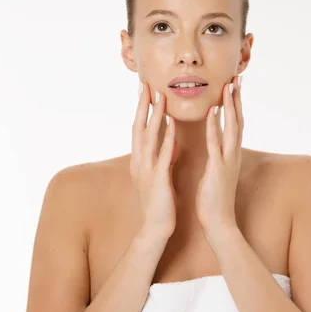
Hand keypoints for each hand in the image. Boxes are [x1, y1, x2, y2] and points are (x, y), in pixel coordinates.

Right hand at [130, 82, 177, 238]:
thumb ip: (163, 157)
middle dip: (142, 105)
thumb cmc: (159, 202)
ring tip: (159, 96)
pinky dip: (167, 137)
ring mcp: (147, 169)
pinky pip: (162, 154)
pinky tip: (172, 124)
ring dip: (154, 115)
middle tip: (145, 83)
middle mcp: (139, 161)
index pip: (139, 129)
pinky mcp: (158, 178)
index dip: (142, 109)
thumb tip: (169, 141)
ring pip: (148, 136)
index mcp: (140, 160)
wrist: (155, 228)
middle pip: (139, 127)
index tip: (145, 90)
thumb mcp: (159, 175)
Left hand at [196, 75, 243, 234]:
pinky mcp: (218, 170)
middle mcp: (233, 154)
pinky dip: (214, 128)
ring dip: (230, 106)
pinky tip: (211, 113)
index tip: (234, 85)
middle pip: (238, 120)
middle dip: (237, 98)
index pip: (235, 124)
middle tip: (237, 77)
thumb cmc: (214, 198)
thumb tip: (217, 142)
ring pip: (232, 128)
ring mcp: (228, 161)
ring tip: (229, 86)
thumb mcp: (217, 171)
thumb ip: (218, 155)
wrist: (218, 222)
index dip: (235, 104)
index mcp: (231, 154)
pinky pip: (216, 145)